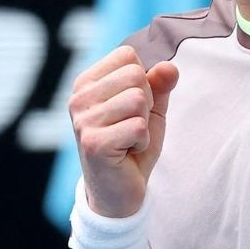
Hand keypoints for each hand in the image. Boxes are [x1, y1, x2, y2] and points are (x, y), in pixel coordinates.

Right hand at [68, 46, 178, 218]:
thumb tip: (170, 67)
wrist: (118, 192)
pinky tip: (127, 152)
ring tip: (129, 140)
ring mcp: (83, 121)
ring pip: (138, 100)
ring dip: (143, 124)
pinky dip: (142, 142)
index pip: (127, 56)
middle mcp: (79, 98)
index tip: (131, 108)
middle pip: (135, 75)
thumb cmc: (132, 145)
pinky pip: (138, 127)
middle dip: (146, 103)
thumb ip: (160, 84)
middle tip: (131, 127)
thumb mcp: (150, 110)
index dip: (142, 81)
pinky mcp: (94, 143)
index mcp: (87, 83)